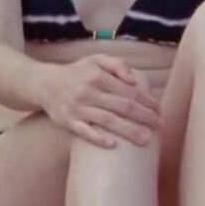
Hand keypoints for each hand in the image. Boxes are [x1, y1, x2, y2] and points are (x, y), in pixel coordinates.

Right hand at [40, 54, 162, 148]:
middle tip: (159, 125)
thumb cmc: (76, 73)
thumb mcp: (95, 60)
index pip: (128, 90)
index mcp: (98, 76)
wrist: (45, 84)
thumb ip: (117, 64)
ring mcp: (78, 108)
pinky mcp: (68, 122)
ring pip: (108, 121)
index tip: (159, 110)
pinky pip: (84, 132)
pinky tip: (113, 145)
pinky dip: (98, 138)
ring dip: (129, 130)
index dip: (146, 100)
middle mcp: (88, 91)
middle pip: (122, 106)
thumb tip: (134, 78)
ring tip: (146, 140)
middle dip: (144, 117)